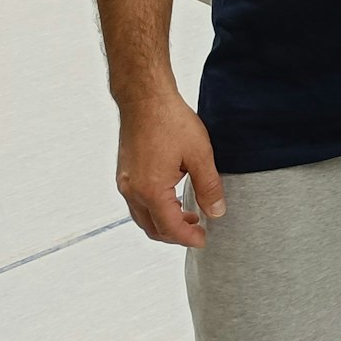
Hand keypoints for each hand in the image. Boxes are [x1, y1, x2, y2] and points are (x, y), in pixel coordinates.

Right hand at [115, 93, 224, 247]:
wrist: (145, 99)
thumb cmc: (171, 122)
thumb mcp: (200, 154)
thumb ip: (209, 187)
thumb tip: (216, 212)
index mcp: (151, 190)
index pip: (169, 228)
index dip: (188, 238)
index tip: (203, 240)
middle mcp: (132, 191)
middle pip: (152, 228)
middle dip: (175, 235)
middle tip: (198, 231)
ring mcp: (125, 183)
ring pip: (142, 217)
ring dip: (164, 222)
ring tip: (190, 216)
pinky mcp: (124, 174)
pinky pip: (137, 203)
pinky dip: (155, 210)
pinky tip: (173, 200)